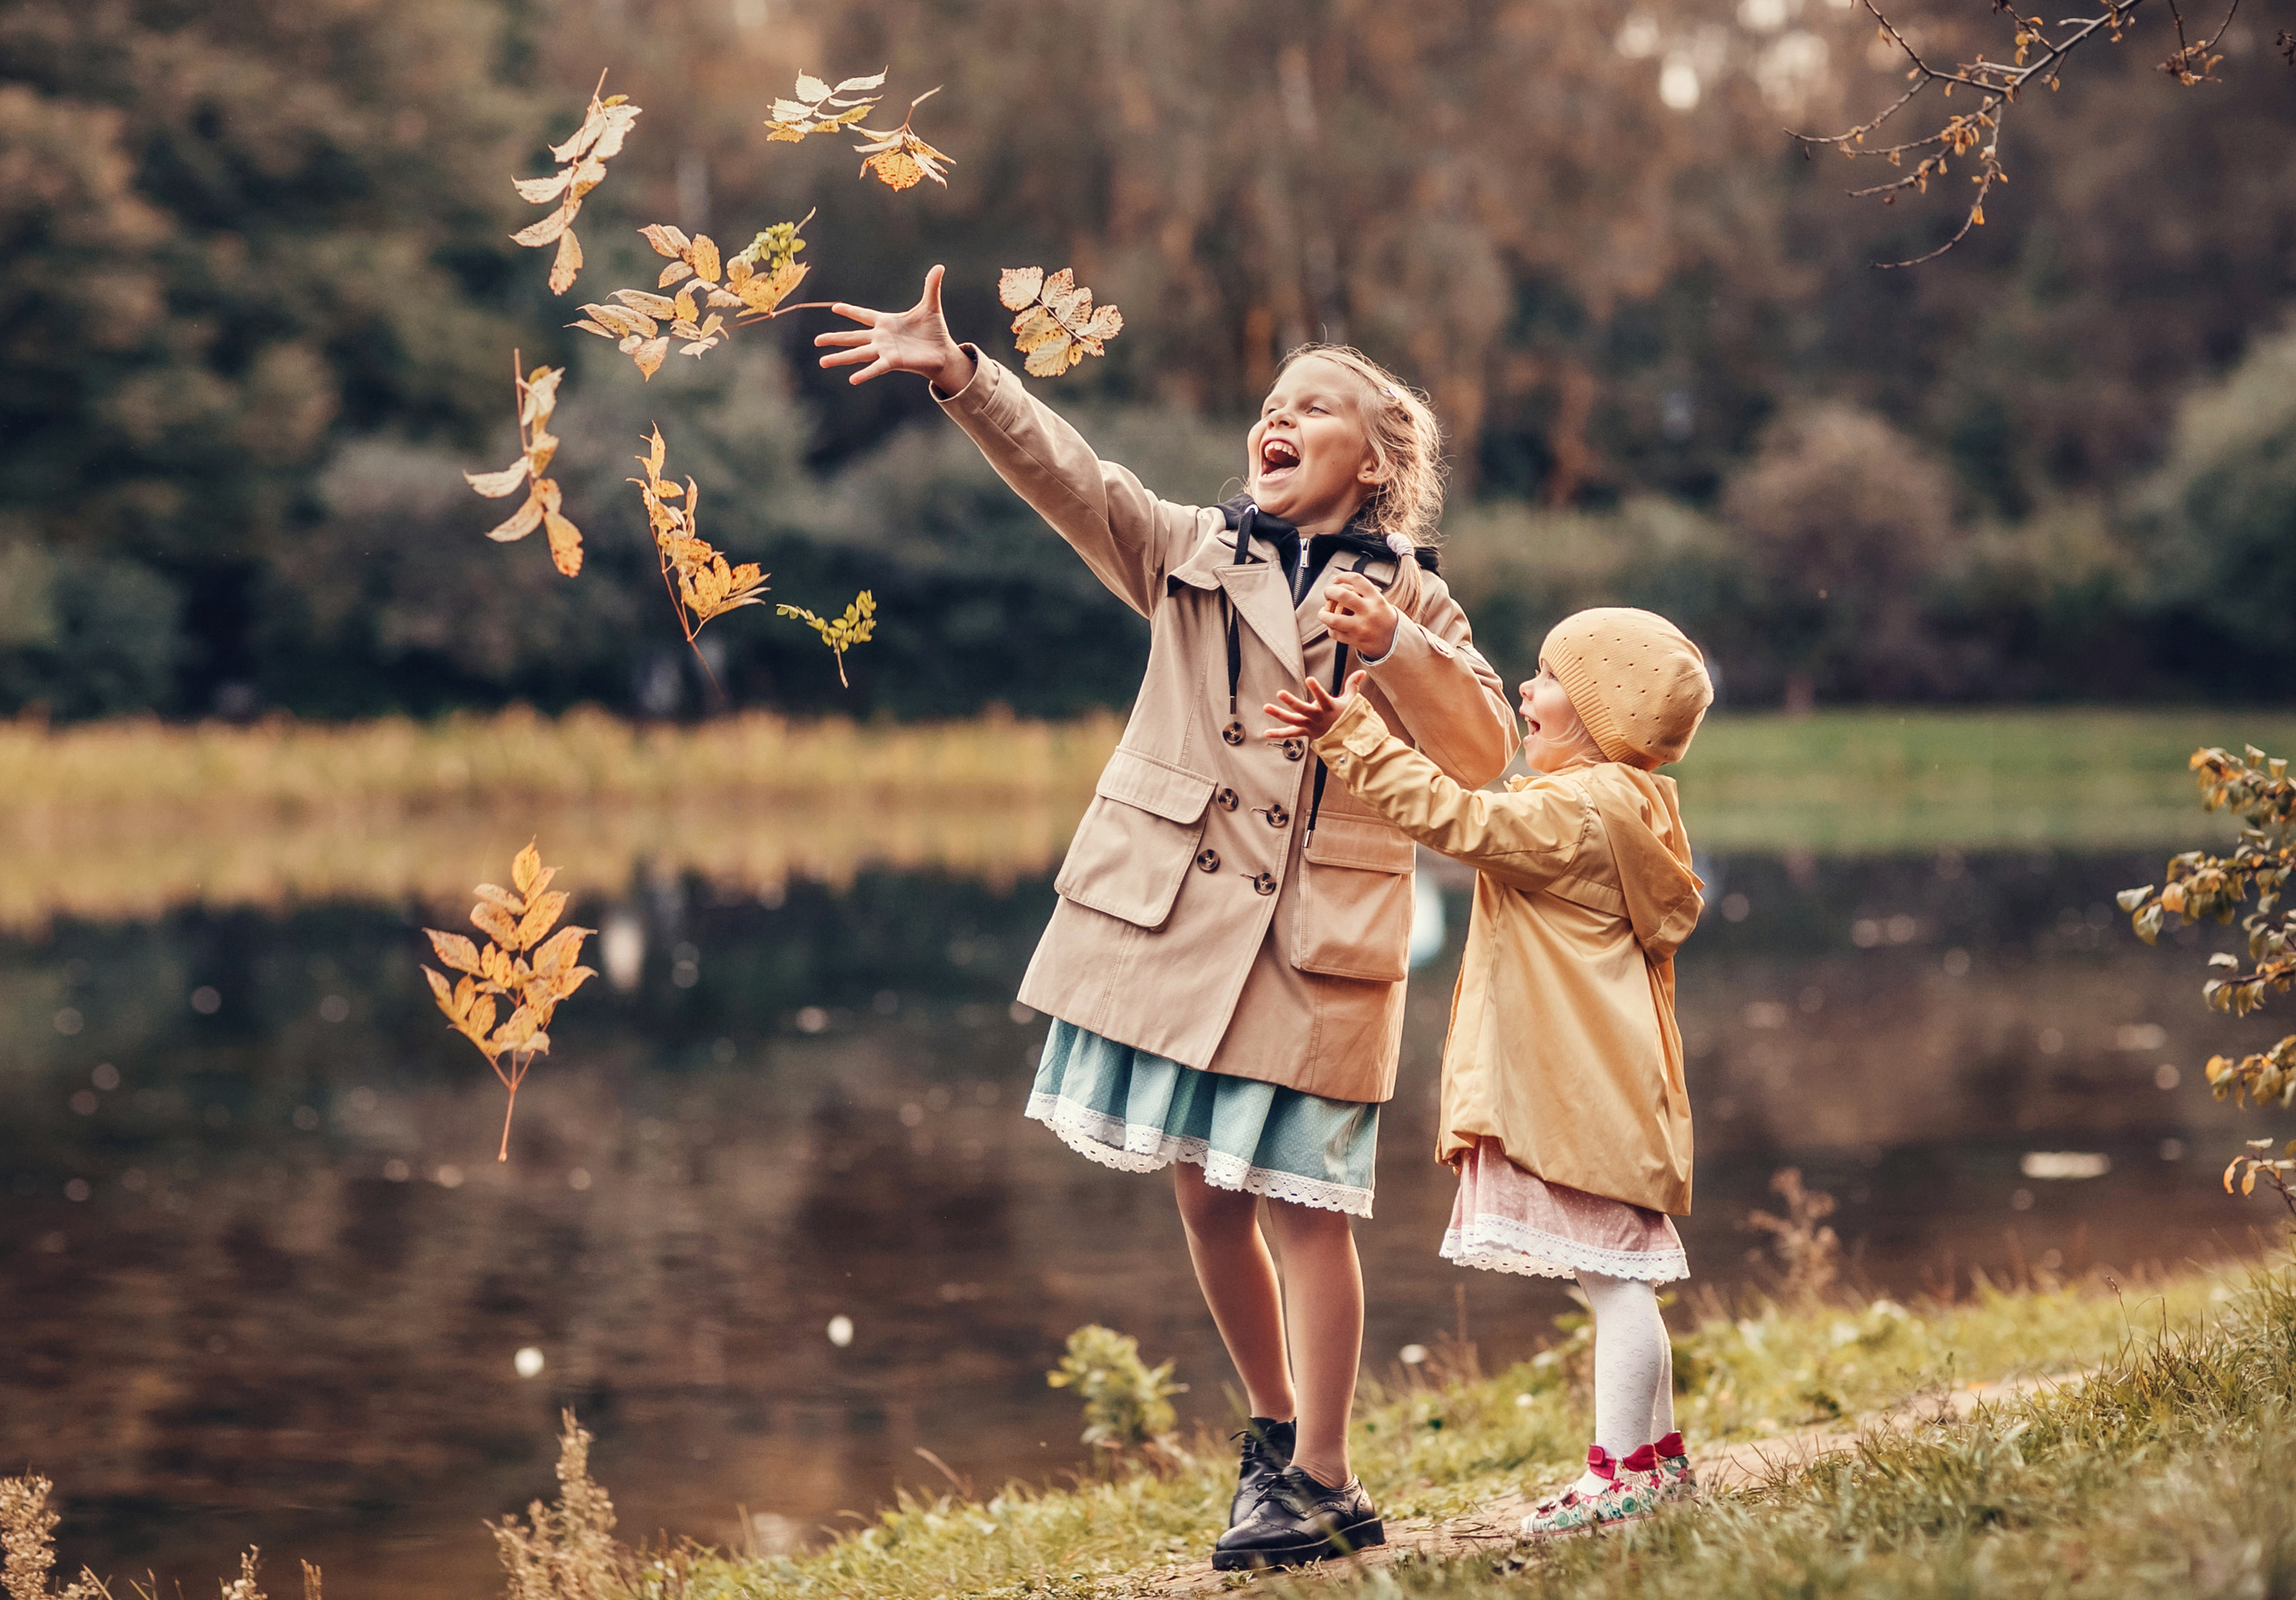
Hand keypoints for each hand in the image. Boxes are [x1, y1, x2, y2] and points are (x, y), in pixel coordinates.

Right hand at [814, 264, 976, 392]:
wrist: (943, 352)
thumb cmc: (934, 331)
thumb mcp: (931, 306)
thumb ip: (931, 287)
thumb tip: (939, 266)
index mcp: (886, 322)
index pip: (864, 314)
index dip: (851, 311)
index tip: (835, 307)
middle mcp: (881, 337)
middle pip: (853, 336)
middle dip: (834, 338)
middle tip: (816, 341)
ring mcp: (885, 350)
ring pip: (858, 353)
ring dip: (840, 357)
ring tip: (822, 362)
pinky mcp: (893, 361)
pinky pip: (876, 367)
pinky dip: (865, 373)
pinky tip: (852, 379)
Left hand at [1264, 671, 1369, 743]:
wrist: (1346, 741)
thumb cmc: (1348, 718)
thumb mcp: (1352, 701)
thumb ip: (1353, 685)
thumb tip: (1362, 672)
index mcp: (1328, 708)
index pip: (1322, 697)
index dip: (1316, 688)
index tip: (1309, 679)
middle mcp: (1317, 717)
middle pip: (1302, 709)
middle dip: (1291, 701)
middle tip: (1280, 693)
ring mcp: (1309, 725)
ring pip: (1292, 721)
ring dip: (1278, 714)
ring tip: (1266, 707)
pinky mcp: (1305, 732)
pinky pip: (1290, 734)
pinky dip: (1278, 734)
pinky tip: (1266, 732)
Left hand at [1320, 572, 1399, 658]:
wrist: (1393, 641)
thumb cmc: (1381, 617)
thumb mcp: (1379, 601)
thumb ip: (1362, 593)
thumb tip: (1339, 584)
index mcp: (1376, 599)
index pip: (1357, 580)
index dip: (1343, 576)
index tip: (1336, 580)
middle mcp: (1369, 612)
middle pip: (1342, 596)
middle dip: (1329, 592)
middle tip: (1327, 594)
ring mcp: (1362, 627)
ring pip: (1333, 619)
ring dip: (1323, 614)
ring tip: (1323, 612)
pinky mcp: (1356, 640)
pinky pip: (1335, 634)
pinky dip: (1330, 629)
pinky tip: (1332, 627)